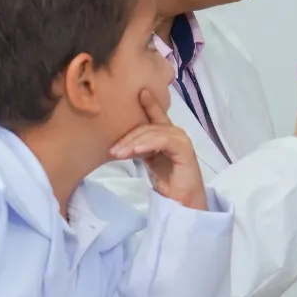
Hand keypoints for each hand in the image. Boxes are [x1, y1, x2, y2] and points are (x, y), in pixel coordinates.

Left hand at [108, 89, 207, 210]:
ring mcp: (182, 140)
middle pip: (148, 126)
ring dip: (133, 142)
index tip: (139, 91)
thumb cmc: (168, 184)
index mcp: (167, 135)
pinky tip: (135, 151)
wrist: (182, 204)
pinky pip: (163, 141)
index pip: (156, 115)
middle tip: (112, 149)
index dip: (149, 103)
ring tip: (118, 153)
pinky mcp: (184, 150)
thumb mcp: (149, 161)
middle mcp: (176, 134)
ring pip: (153, 132)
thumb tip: (119, 143)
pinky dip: (147, 144)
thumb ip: (140, 148)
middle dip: (128, 136)